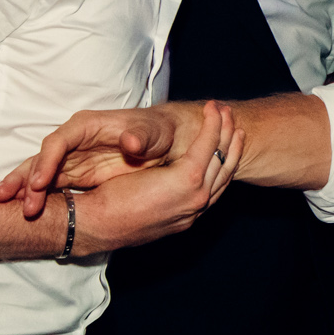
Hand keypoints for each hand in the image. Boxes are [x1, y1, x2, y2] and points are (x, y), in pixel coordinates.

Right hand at [0, 100, 207, 218]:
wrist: (167, 140)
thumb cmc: (158, 131)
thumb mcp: (152, 133)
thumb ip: (139, 137)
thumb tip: (131, 142)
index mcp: (87, 126)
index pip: (59, 142)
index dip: (47, 161)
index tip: (39, 182)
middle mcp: (74, 141)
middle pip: (42, 158)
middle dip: (25, 178)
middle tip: (10, 200)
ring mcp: (72, 158)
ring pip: (41, 173)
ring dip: (24, 190)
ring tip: (10, 207)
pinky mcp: (75, 174)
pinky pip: (50, 185)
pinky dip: (37, 197)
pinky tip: (27, 212)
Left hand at [73, 103, 244, 253]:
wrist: (97, 222)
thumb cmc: (109, 215)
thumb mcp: (140, 208)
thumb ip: (157, 198)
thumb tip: (154, 187)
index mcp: (186, 214)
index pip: (213, 186)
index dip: (219, 164)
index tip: (224, 146)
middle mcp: (197, 206)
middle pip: (223, 170)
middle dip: (231, 145)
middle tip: (235, 125)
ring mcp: (196, 193)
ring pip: (219, 156)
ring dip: (224, 131)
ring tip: (227, 113)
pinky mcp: (187, 178)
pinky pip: (206, 146)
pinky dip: (211, 126)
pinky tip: (212, 111)